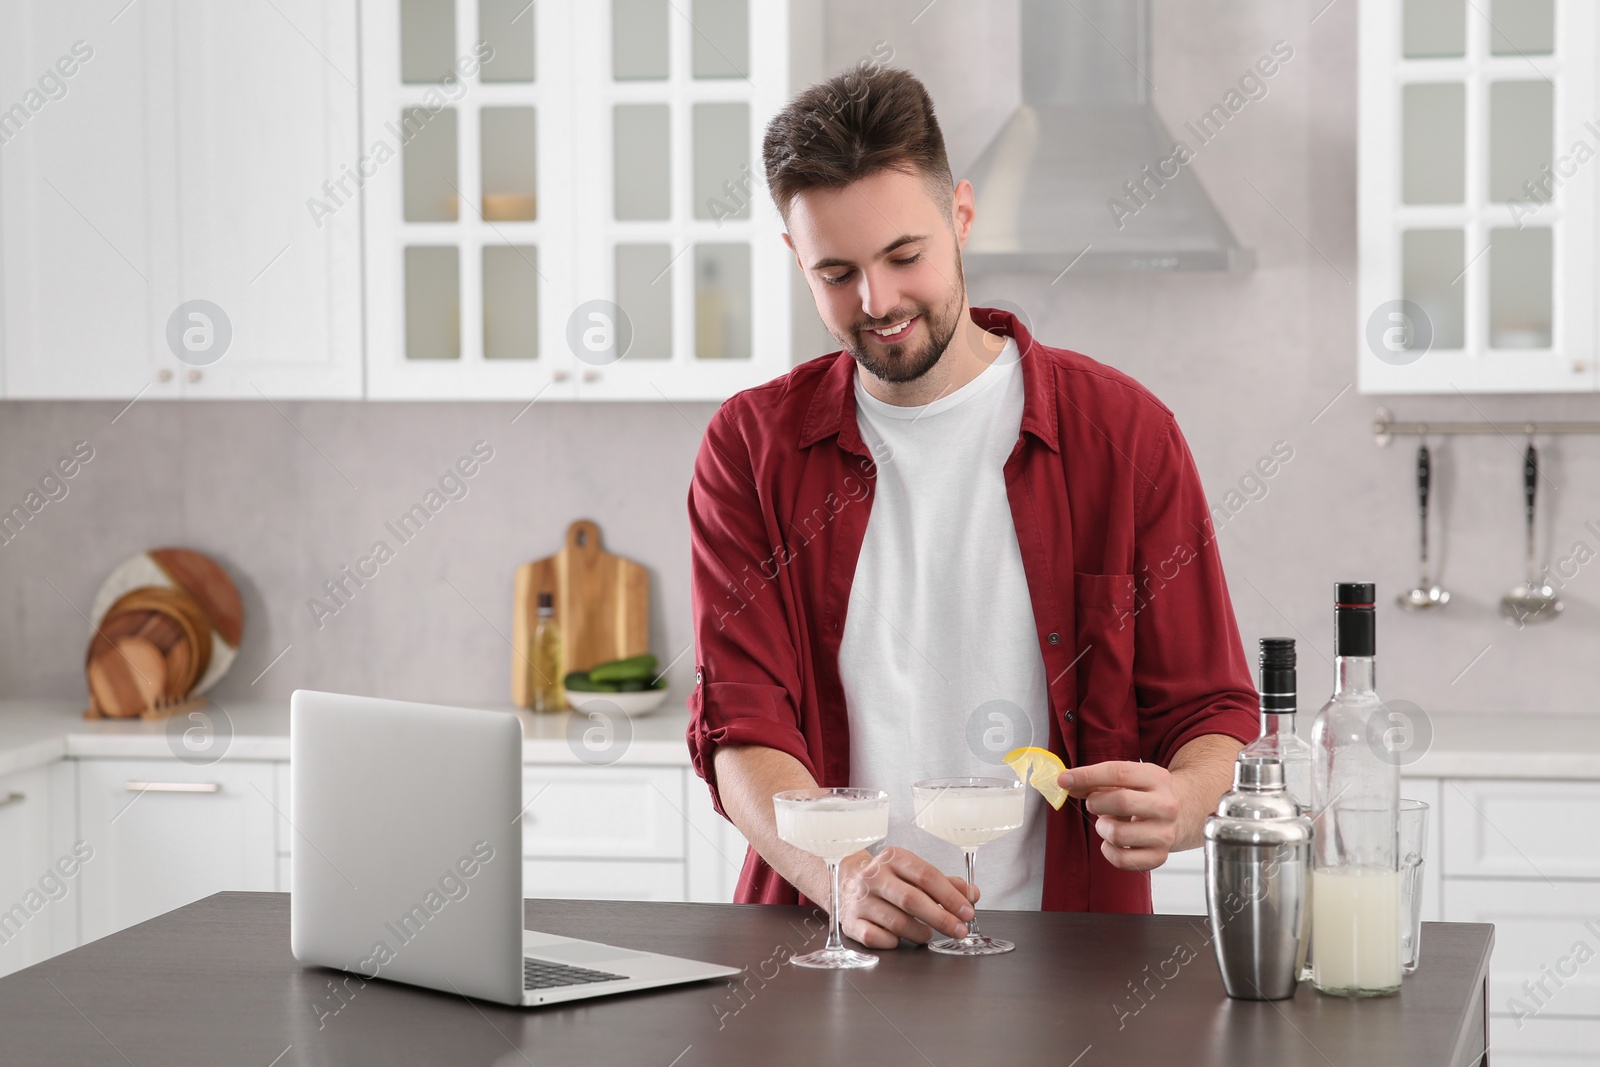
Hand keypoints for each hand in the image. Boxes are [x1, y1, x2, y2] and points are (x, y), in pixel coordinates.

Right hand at [834, 846, 977, 948]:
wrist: (846, 882)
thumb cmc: (889, 879)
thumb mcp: (914, 873)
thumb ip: (945, 883)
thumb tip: (972, 894)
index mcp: (893, 858)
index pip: (927, 876)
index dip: (951, 896)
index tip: (967, 911)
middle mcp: (874, 876)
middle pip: (913, 900)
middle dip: (942, 919)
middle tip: (959, 930)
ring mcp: (860, 900)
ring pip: (897, 923)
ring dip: (920, 932)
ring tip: (927, 933)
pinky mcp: (851, 922)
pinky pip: (877, 938)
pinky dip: (893, 942)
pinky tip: (900, 938)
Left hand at [1061, 761, 1179, 871]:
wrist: (1180, 814)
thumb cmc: (1143, 794)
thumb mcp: (1126, 779)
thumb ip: (1095, 781)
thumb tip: (1067, 784)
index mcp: (1157, 778)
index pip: (1118, 773)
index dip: (1086, 775)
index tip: (1063, 779)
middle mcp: (1166, 806)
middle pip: (1121, 802)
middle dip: (1096, 803)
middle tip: (1093, 804)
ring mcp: (1165, 833)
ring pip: (1117, 834)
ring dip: (1102, 828)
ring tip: (1108, 822)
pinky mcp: (1159, 857)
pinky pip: (1121, 860)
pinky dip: (1108, 851)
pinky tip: (1113, 842)